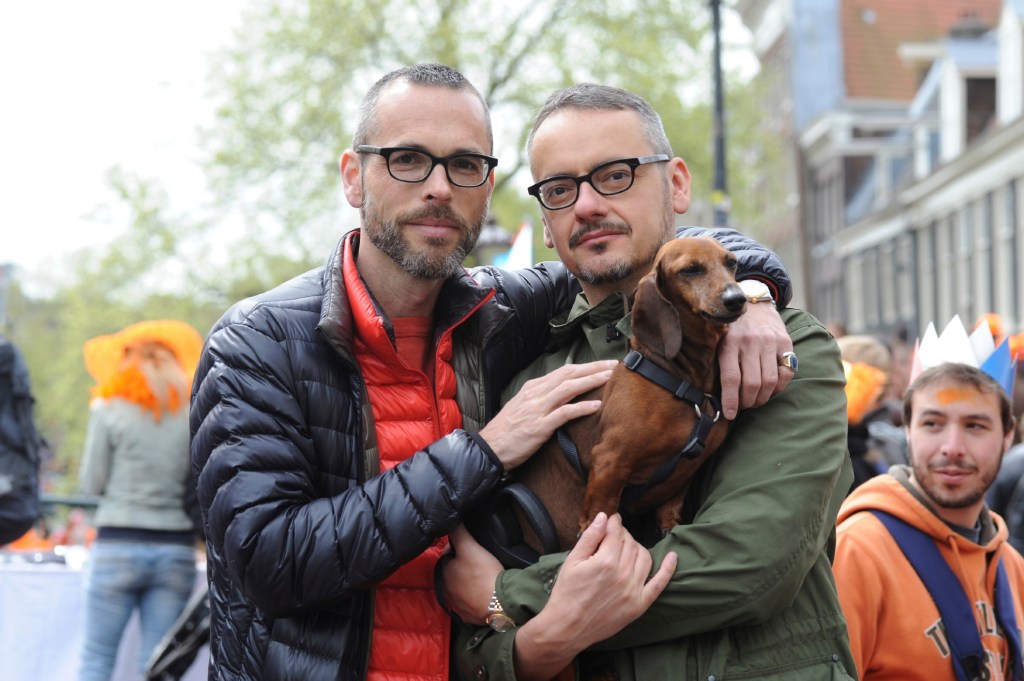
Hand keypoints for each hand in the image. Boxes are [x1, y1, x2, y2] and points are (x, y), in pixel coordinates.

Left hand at [442, 524, 502, 624]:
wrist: (498, 604)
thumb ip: (458, 532)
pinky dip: (475, 598)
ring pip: (461, 588)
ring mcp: (457, 606)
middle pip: (453, 572)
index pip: (447, 555)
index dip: (458, 548)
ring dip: (468, 582)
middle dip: (463, 566)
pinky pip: (469, 604)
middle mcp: (446, 591)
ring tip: (483, 576)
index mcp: (444, 573)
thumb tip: (450, 520)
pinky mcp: (468, 616)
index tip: (471, 547)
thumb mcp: (470, 546)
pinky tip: (485, 593)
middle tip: (479, 560)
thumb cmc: (482, 573)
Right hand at [479, 360, 617, 469]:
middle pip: (569, 374)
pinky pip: (564, 413)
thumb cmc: (506, 432)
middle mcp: (535, 394)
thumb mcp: (522, 407)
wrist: (489, 449)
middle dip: (593, 368)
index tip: (603, 365)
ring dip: (591, 381)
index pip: (563, 371)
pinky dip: (581, 407)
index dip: (585, 366)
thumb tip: (562, 394)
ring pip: (568, 388)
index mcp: (532, 388)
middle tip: (614, 365)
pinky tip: (596, 405)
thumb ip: (540, 398)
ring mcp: (537, 409)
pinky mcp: (539, 427)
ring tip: (609, 378)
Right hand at [511, 513, 677, 680]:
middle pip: (630, 543)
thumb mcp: (572, 561)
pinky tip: (673, 556)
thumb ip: (590, 537)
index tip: (612, 519)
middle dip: (622, 534)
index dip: (614, 522)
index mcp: (605, 561)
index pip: (616, 532)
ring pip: (644, 557)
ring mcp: (633, 591)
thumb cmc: (566, 593)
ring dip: (637, 546)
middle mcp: (622, 574)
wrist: (567, 627)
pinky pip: (659, 584)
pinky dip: (668, 569)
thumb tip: (604, 516)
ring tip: (627, 547)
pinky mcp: (639, 605)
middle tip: (613, 535)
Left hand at [717, 303, 792, 419]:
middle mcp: (751, 341)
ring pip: (770, 381)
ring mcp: (770, 341)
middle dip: (747, 402)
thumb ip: (718, 363)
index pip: (732, 378)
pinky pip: (786, 372)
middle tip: (742, 406)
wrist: (753, 302)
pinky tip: (770, 389)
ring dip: (762, 398)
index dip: (731, 401)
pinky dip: (779, 387)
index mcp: (729, 342)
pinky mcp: (785, 342)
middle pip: (752, 384)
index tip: (730, 415)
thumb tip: (714, 397)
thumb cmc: (730, 328)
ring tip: (755, 400)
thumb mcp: (717, 340)